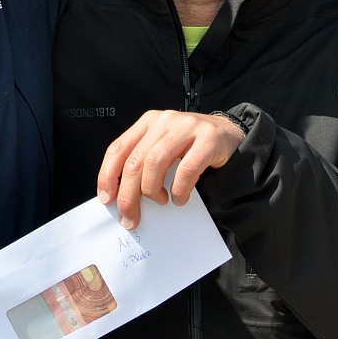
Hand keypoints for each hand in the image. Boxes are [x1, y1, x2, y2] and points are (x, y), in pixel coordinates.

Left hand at [97, 110, 244, 229]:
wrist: (231, 136)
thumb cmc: (191, 148)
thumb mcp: (163, 148)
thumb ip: (144, 163)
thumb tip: (121, 197)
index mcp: (148, 122)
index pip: (118, 149)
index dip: (108, 176)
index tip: (107, 200)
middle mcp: (164, 121)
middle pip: (135, 161)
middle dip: (128, 194)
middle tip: (130, 217)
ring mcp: (187, 127)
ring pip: (155, 163)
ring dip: (152, 190)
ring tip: (160, 201)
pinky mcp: (208, 139)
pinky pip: (186, 169)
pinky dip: (179, 190)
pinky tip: (179, 198)